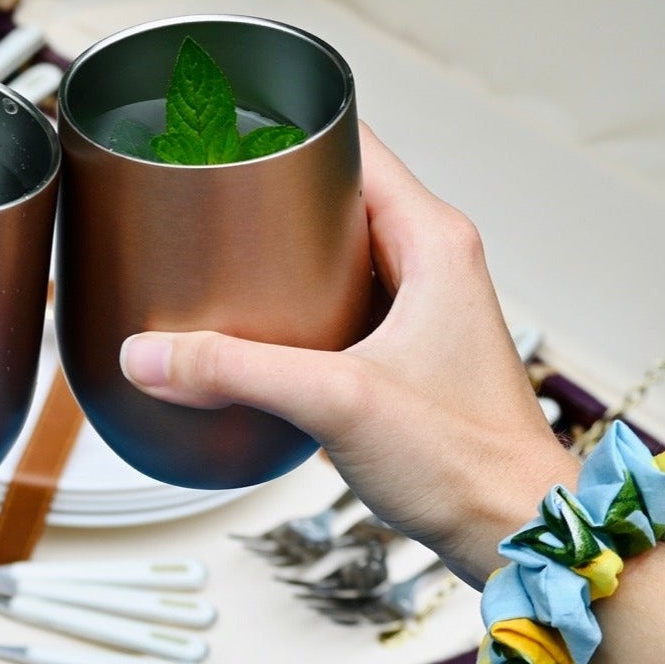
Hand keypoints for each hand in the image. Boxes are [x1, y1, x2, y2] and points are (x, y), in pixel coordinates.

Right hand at [120, 123, 577, 584]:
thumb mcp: (337, 402)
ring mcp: (425, 307)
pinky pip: (346, 303)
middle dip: (273, 197)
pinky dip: (302, 306)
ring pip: (341, 252)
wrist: (514, 531)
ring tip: (220, 261)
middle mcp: (434, 261)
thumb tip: (150, 354)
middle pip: (340, 196)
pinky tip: (259, 332)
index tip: (226, 136)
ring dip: (286, 257)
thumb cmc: (468, 462)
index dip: (288, 132)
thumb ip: (236, 372)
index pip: (354, 146)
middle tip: (208, 204)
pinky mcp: (412, 351)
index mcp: (433, 240)